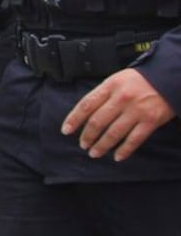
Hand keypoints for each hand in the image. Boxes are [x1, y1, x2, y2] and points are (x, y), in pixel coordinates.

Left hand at [62, 69, 176, 161]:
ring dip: (102, 145)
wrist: (169, 78)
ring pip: (114, 133)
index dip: (74, 119)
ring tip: (94, 153)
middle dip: (87, 136)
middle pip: (98, 121)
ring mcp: (136, 111)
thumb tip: (86, 112)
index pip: (86, 105)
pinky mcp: (151, 121)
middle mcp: (121, 98)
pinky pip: (134, 139)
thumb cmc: (139, 80)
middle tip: (83, 145)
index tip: (66, 130)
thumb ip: (103, 94)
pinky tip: (117, 156)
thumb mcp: (117, 80)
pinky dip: (124, 150)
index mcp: (110, 86)